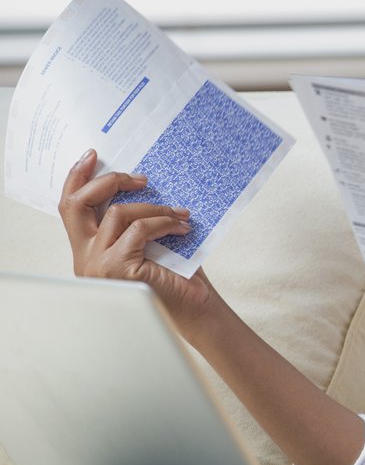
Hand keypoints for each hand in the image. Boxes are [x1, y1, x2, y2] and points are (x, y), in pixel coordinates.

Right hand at [58, 148, 217, 331]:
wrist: (193, 308)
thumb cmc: (175, 276)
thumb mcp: (148, 242)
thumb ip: (134, 221)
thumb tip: (142, 183)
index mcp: (89, 250)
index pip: (71, 209)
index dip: (77, 179)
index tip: (93, 156)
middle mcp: (86, 258)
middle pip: (76, 205)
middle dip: (108, 181)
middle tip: (140, 178)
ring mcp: (98, 264)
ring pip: (118, 213)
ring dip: (155, 207)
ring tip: (180, 213)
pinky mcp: (118, 267)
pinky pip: (140, 229)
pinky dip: (164, 222)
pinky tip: (182, 227)